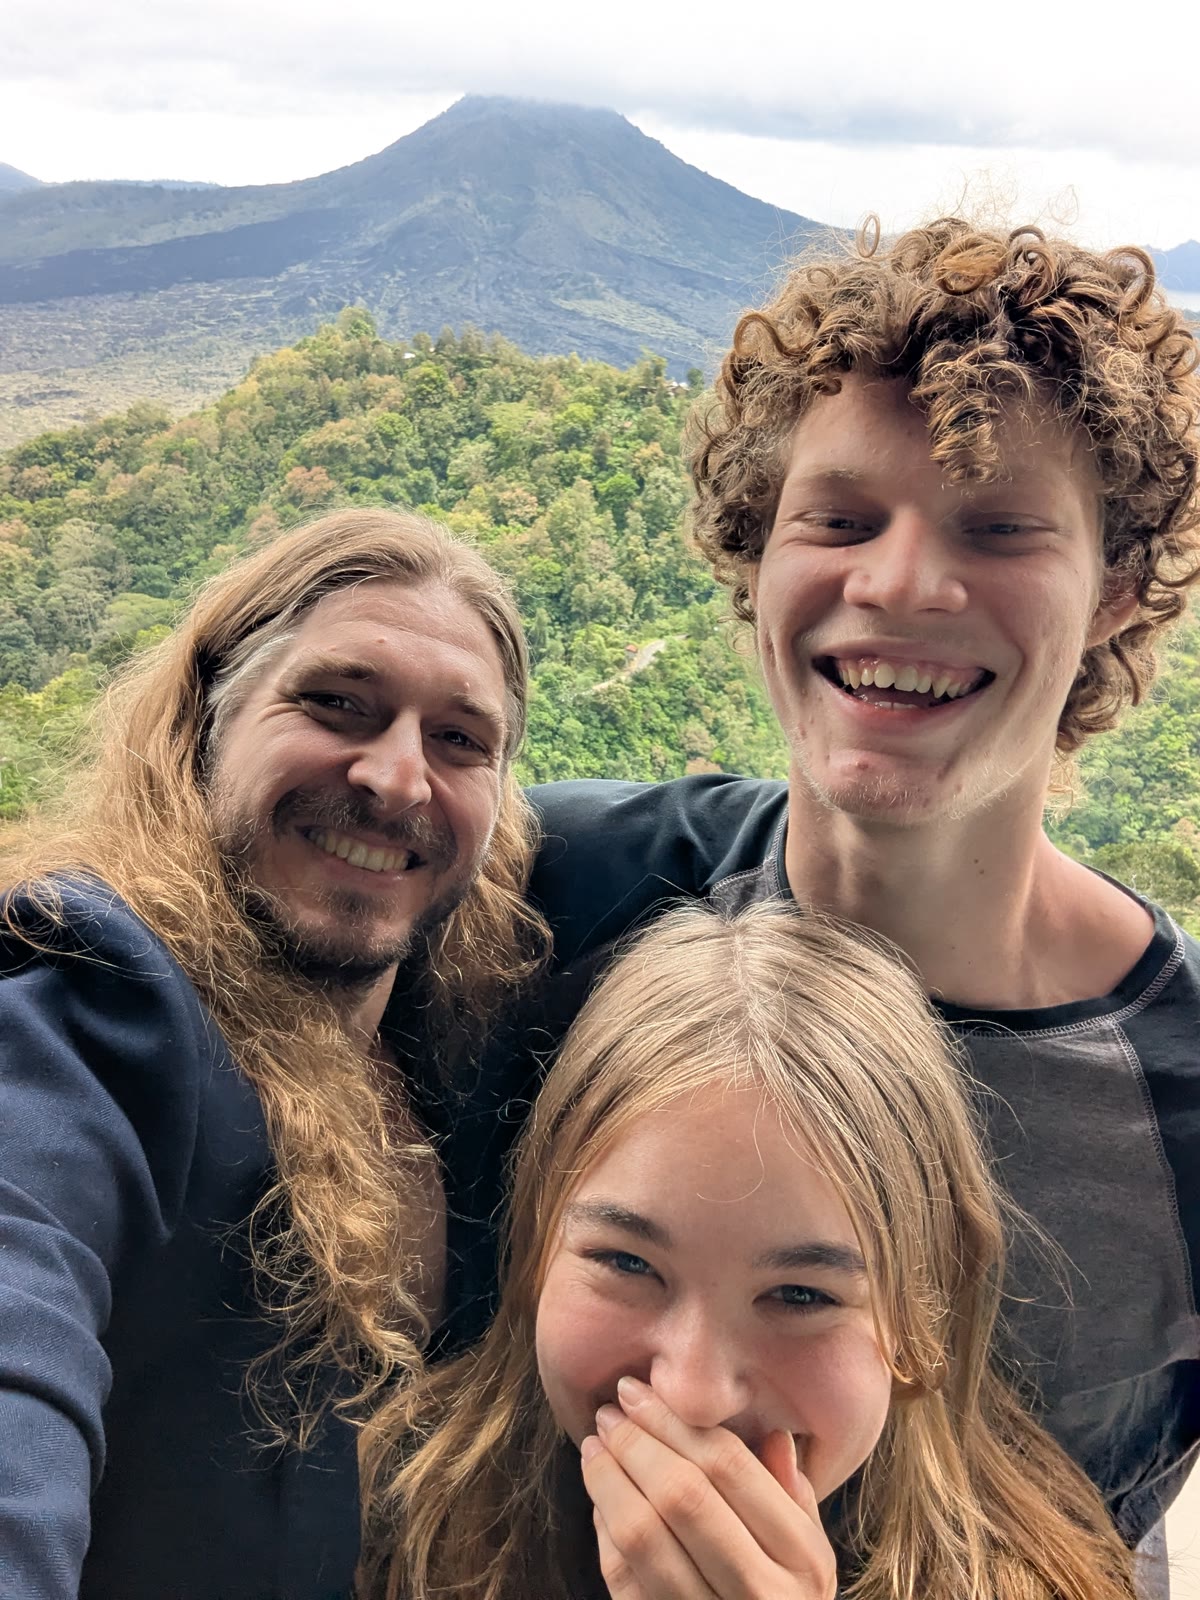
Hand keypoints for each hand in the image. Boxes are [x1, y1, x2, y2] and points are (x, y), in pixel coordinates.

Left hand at [580, 1375, 836, 1599]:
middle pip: (683, 1495)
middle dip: (638, 1442)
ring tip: (595, 1446)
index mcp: (802, 1560)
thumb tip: (770, 1432)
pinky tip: (599, 1499)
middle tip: (610, 1410)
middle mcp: (762, 1594)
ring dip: (609, 1481)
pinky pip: (623, 1580)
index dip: (676, 1421)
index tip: (639, 1392)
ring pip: (642, 1536)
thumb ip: (792, 1495)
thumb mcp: (809, 1558)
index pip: (729, 1467)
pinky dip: (603, 1532)